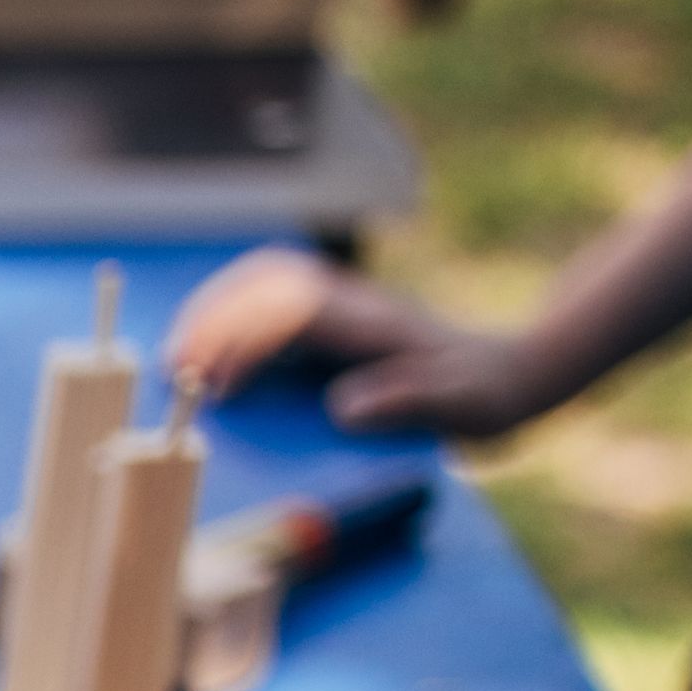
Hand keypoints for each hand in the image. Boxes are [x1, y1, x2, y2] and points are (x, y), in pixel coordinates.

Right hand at [159, 247, 554, 436]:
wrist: (517, 371)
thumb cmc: (487, 395)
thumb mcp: (460, 405)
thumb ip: (407, 401)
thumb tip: (343, 408)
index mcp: (374, 324)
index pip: (291, 313)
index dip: (246, 342)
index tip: (218, 388)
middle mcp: (353, 304)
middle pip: (265, 283)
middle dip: (213, 318)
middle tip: (174, 366)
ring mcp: (344, 306)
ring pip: (263, 283)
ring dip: (216, 311)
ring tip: (180, 355)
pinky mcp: (339, 319)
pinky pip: (272, 301)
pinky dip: (233, 319)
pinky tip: (218, 357)